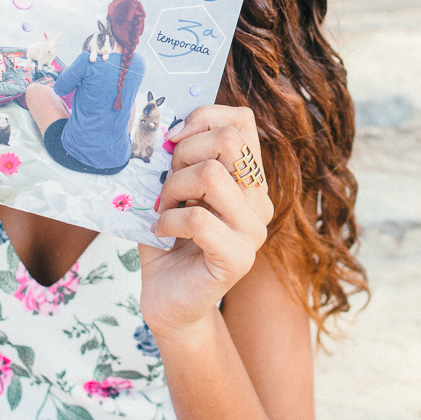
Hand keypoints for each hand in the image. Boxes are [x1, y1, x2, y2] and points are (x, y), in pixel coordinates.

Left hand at [138, 105, 273, 340]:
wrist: (169, 301)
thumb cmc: (169, 240)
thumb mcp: (172, 189)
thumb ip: (177, 159)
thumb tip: (165, 129)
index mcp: (248, 178)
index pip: (242, 121)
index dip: (203, 118)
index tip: (173, 140)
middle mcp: (259, 200)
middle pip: (229, 140)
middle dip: (184, 153)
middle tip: (167, 182)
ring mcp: (254, 230)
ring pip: (213, 175)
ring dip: (173, 188)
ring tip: (164, 209)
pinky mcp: (239, 259)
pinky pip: (199, 219)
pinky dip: (168, 221)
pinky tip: (161, 233)